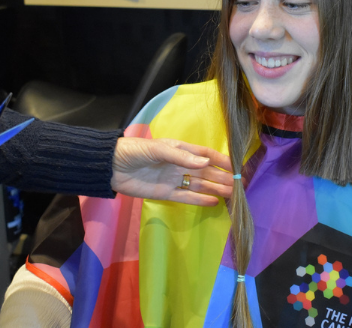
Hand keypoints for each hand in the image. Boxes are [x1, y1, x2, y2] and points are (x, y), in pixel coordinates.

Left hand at [111, 137, 232, 205]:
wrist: (112, 166)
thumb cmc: (136, 151)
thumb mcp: (159, 149)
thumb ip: (181, 157)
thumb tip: (206, 162)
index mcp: (180, 150)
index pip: (205, 155)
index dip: (221, 160)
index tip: (236, 167)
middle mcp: (180, 165)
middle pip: (206, 172)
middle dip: (222, 177)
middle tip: (239, 185)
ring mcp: (174, 180)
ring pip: (200, 184)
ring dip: (216, 189)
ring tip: (232, 195)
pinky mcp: (165, 194)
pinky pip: (186, 196)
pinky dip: (200, 199)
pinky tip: (214, 201)